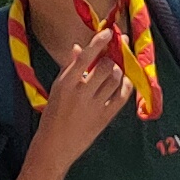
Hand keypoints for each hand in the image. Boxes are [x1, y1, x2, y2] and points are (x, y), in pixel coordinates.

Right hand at [38, 24, 136, 166]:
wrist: (54, 146)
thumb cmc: (53, 115)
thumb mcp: (57, 89)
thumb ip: (69, 68)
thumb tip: (78, 48)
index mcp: (65, 83)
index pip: (86, 56)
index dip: (99, 42)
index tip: (108, 32)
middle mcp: (80, 92)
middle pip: (106, 66)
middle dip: (112, 58)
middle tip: (113, 55)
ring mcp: (94, 106)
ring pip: (116, 79)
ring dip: (119, 71)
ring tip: (115, 71)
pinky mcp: (104, 118)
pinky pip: (122, 96)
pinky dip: (126, 86)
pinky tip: (124, 82)